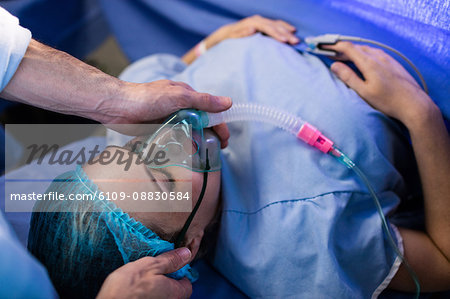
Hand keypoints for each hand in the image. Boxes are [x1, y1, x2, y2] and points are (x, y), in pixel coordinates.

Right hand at [96, 247, 192, 298]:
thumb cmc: (127, 289)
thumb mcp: (150, 266)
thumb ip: (171, 260)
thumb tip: (186, 254)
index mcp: (175, 293)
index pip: (187, 282)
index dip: (178, 271)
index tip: (168, 264)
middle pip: (175, 289)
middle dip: (166, 278)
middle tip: (151, 270)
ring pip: (162, 294)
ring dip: (155, 286)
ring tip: (141, 279)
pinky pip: (152, 298)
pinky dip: (146, 293)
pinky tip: (135, 288)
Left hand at [109, 79, 231, 147]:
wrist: (117, 106)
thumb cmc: (147, 97)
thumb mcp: (179, 97)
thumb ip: (203, 101)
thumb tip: (228, 102)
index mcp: (187, 96)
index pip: (210, 111)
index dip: (220, 126)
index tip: (225, 141)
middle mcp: (180, 107)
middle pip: (201, 123)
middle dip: (210, 136)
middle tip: (216, 152)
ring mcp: (169, 118)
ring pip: (189, 131)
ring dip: (196, 142)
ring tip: (201, 156)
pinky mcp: (159, 128)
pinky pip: (175, 137)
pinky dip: (182, 145)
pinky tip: (184, 154)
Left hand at [207, 15, 298, 47]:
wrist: (228, 32)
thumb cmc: (230, 37)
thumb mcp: (233, 37)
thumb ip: (242, 33)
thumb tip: (253, 28)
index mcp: (252, 22)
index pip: (268, 28)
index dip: (277, 34)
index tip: (285, 41)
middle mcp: (258, 20)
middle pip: (275, 26)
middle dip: (286, 34)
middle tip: (295, 41)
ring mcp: (261, 21)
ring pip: (277, 24)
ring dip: (288, 30)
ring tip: (296, 38)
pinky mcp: (263, 23)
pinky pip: (276, 24)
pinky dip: (285, 27)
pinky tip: (292, 30)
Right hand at [323, 42, 435, 126]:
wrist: (414, 104)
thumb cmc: (388, 101)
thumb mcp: (364, 91)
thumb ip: (348, 77)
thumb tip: (334, 65)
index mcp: (369, 63)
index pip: (348, 48)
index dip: (334, 46)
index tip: (324, 47)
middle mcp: (379, 57)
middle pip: (356, 47)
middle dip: (342, 50)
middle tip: (330, 54)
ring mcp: (387, 59)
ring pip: (366, 50)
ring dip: (353, 52)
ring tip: (344, 58)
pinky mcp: (393, 63)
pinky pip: (375, 53)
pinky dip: (363, 54)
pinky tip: (362, 61)